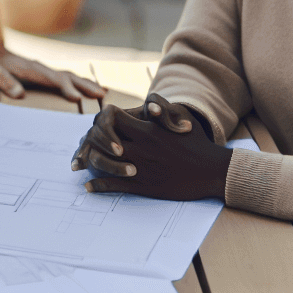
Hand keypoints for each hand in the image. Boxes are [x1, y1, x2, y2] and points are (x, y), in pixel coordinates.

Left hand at [0, 49, 107, 101]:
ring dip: (86, 83)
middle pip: (68, 77)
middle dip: (85, 86)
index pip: (54, 80)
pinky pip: (66, 78)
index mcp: (33, 70)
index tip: (78, 99)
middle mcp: (43, 69)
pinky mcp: (45, 74)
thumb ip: (6, 82)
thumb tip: (19, 93)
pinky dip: (79, 82)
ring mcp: (45, 71)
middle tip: (102, 95)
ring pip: (70, 76)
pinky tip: (87, 87)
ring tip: (103, 92)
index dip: (67, 89)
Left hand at [70, 92, 228, 201]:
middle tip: (84, 145)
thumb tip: (148, 106)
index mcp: (147, 131)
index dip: (102, 122)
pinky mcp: (144, 186)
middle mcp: (140, 149)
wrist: (212, 171)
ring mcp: (140, 169)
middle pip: (102, 141)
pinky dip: (98, 186)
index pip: (112, 120)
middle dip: (91, 142)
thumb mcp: (180, 119)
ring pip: (103, 164)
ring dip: (90, 164)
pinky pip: (114, 186)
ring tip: (80, 165)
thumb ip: (161, 110)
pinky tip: (89, 186)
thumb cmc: (197, 143)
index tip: (99, 125)